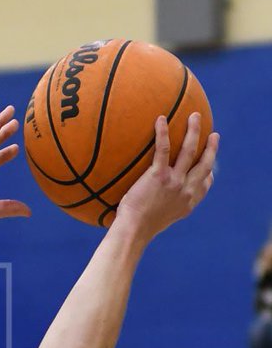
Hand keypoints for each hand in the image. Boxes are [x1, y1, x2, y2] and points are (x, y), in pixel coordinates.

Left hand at [114, 113, 218, 241]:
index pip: (205, 184)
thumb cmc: (139, 228)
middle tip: (214, 135)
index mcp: (187, 203)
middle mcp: (186, 190)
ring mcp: (174, 182)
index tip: (211, 166)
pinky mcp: (159, 176)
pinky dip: (163, 133)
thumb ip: (165, 207)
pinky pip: (163, 149)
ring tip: (195, 116)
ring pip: (190, 150)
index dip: (209, 173)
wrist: (133, 231)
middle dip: (211, 148)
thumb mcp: (160, 220)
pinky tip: (160, 120)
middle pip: (204, 164)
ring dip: (194, 131)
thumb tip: (156, 202)